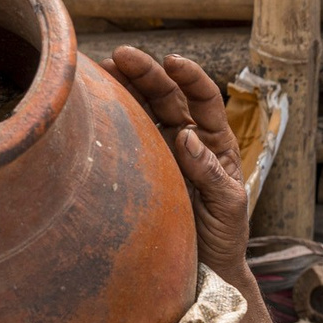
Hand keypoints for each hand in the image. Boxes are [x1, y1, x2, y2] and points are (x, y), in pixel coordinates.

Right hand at [104, 46, 250, 282]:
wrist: (205, 267)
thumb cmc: (224, 236)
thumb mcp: (228, 205)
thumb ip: (210, 173)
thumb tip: (186, 137)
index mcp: (216, 142)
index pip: (205, 99)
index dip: (190, 77)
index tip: (172, 61)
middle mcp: (188, 139)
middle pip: (167, 96)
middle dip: (146, 73)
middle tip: (121, 55)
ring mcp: (161, 150)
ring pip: (143, 108)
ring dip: (124, 85)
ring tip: (102, 68)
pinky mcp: (139, 166)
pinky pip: (126, 135)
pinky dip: (112, 115)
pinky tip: (94, 99)